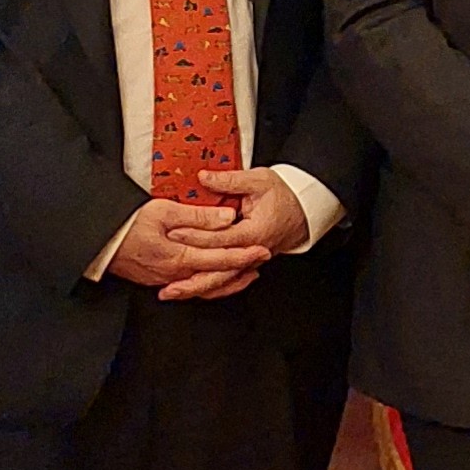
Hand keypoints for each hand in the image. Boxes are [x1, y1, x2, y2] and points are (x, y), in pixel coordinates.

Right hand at [106, 196, 269, 289]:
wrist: (96, 244)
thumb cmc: (125, 226)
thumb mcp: (163, 211)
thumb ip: (198, 217)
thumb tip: (226, 217)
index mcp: (179, 258)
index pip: (220, 259)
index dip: (244, 255)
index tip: (262, 250)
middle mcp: (175, 274)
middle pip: (217, 277)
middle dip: (241, 269)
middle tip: (261, 261)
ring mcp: (166, 280)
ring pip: (205, 286)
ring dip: (228, 280)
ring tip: (246, 273)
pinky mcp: (157, 280)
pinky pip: (191, 287)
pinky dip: (208, 284)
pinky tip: (214, 277)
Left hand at [159, 171, 309, 301]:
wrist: (302, 210)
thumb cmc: (283, 195)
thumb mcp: (258, 180)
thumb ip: (229, 180)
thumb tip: (204, 177)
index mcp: (254, 232)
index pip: (219, 238)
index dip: (194, 235)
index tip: (173, 233)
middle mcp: (252, 253)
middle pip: (217, 270)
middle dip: (189, 277)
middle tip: (166, 280)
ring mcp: (250, 262)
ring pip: (220, 281)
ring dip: (195, 288)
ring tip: (171, 292)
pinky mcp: (246, 265)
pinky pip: (226, 281)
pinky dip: (208, 288)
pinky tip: (190, 291)